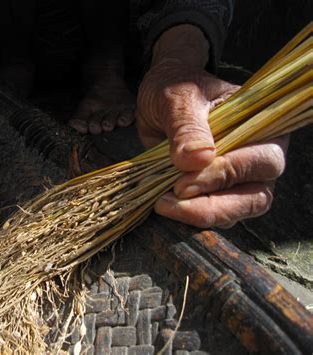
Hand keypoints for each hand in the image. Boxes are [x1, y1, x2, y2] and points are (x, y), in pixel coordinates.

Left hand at [136, 25, 287, 227]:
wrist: (161, 96)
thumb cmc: (177, 88)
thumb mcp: (178, 99)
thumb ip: (187, 127)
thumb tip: (196, 160)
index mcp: (262, 125)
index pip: (261, 159)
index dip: (225, 176)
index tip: (182, 183)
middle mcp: (258, 154)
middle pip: (257, 195)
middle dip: (214, 206)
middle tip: (170, 202)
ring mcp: (241, 176)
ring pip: (239, 211)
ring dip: (202, 215)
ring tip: (164, 205)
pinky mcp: (219, 190)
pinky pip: (217, 214)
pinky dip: (192, 215)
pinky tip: (167, 205)